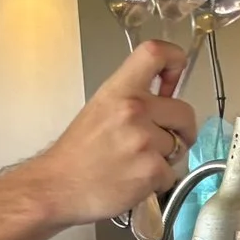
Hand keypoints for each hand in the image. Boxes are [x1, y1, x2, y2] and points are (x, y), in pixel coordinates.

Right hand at [28, 42, 198, 225]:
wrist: (55, 186)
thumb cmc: (76, 151)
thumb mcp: (99, 108)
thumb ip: (132, 99)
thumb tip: (165, 99)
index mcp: (119, 90)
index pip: (155, 53)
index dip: (174, 60)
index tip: (172, 82)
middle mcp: (134, 110)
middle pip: (184, 111)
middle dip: (182, 129)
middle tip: (166, 141)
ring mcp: (144, 141)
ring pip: (178, 146)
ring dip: (166, 158)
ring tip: (137, 164)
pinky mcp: (150, 170)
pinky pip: (171, 174)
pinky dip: (158, 182)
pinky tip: (134, 181)